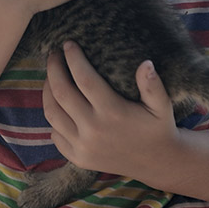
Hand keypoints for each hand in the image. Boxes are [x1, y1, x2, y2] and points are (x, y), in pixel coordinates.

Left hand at [42, 41, 178, 182]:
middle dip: (53, 69)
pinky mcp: (78, 158)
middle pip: (62, 93)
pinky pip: (55, 134)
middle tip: (54, 54)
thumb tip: (145, 63)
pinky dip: (53, 116)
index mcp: (113, 113)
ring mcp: (83, 146)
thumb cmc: (158, 128)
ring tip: (51, 76)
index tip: (68, 43)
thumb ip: (153, 85)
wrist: (156, 163)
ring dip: (47, 91)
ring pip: (52, 113)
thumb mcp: (162, 106)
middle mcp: (94, 130)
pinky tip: (58, 104)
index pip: (85, 79)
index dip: (73, 59)